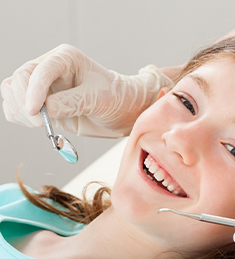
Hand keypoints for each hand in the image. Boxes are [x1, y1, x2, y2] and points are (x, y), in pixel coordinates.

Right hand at [1, 44, 171, 136]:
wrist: (123, 112)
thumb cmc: (116, 98)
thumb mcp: (98, 98)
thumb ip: (72, 102)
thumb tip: (46, 110)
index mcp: (65, 59)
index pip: (39, 70)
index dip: (33, 91)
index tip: (36, 112)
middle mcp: (50, 69)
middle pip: (19, 80)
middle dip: (25, 102)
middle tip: (41, 122)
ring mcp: (44, 87)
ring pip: (12, 93)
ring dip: (20, 111)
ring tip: (42, 124)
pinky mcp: (42, 104)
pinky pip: (17, 108)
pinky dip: (20, 118)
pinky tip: (39, 124)